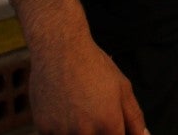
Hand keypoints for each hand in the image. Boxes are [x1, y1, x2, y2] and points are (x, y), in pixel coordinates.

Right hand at [27, 32, 146, 133]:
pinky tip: (64, 109)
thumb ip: (134, 117)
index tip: (114, 125)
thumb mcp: (123, 88)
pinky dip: (61, 128)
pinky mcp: (43, 128)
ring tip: (79, 107)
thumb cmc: (95, 67)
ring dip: (79, 131)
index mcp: (109, 122)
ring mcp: (62, 131)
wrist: (60, 50)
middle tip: (94, 110)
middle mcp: (86, 131)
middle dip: (100, 131)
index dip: (118, 134)